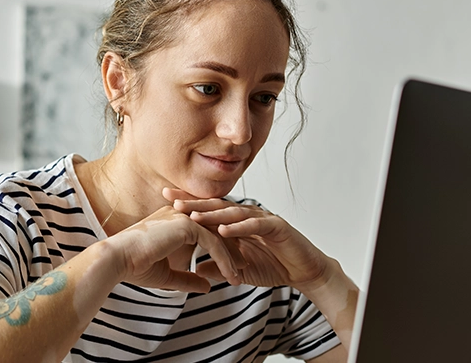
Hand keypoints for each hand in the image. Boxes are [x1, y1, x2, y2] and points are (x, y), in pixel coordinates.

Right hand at [104, 205, 241, 292]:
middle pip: (214, 230)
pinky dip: (224, 259)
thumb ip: (188, 278)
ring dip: (231, 256)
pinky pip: (213, 242)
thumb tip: (208, 286)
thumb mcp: (168, 276)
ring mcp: (184, 216)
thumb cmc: (135, 267)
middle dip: (231, 249)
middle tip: (244, 267)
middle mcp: (179, 214)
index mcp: (173, 220)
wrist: (118, 260)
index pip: (204, 231)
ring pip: (217, 235)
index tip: (230, 265)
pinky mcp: (186, 224)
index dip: (219, 247)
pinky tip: (231, 275)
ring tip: (242, 274)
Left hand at [164, 188, 330, 288]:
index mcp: (238, 221)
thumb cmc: (274, 265)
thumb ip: (219, 266)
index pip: (209, 209)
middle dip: (194, 202)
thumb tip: (196, 270)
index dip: (189, 203)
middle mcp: (248, 215)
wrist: (305, 271)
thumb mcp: (239, 269)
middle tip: (171, 199)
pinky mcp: (277, 227)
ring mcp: (263, 218)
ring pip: (233, 213)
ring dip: (212, 214)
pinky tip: (224, 229)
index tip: (165, 199)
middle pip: (217, 205)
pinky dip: (239, 227)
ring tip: (192, 215)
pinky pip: (256, 225)